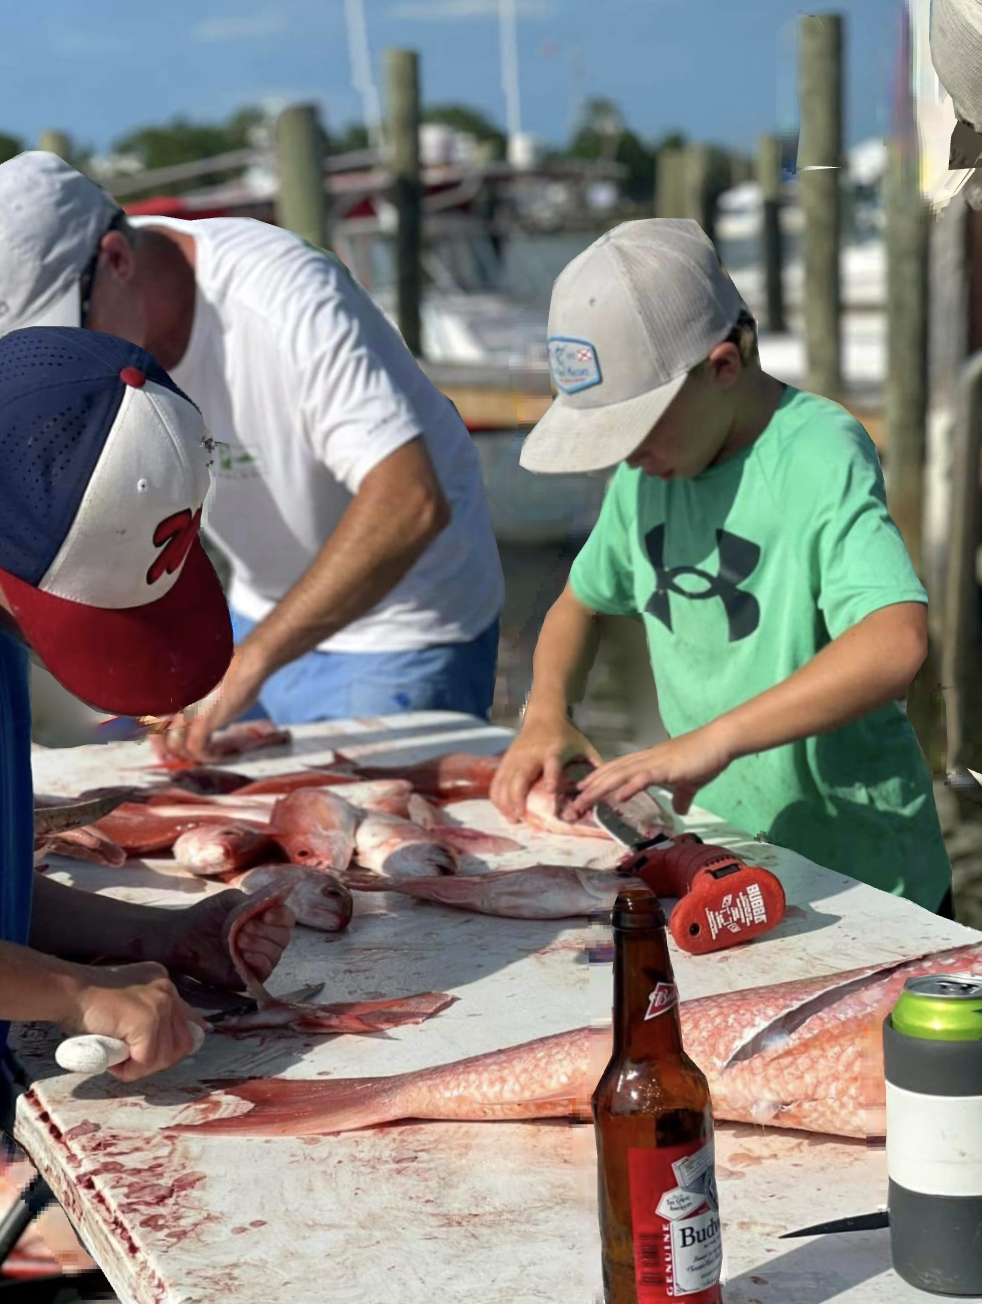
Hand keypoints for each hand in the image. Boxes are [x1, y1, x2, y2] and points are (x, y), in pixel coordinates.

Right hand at [60, 961, 208, 1083]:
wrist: (67, 991)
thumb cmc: (85, 1001)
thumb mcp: (124, 1003)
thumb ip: (145, 1014)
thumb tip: (167, 1042)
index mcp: (162, 983)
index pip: (187, 1019)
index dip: (181, 1042)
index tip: (171, 1056)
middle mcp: (167, 989)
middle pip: (183, 1041)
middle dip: (158, 1060)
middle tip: (131, 1062)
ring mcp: (159, 1004)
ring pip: (165, 1055)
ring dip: (141, 1067)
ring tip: (118, 1061)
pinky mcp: (147, 1020)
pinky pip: (146, 1060)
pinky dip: (130, 1070)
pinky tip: (114, 1064)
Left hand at [150, 648, 265, 764]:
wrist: (245, 666)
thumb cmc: (229, 669)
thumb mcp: (204, 684)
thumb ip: (195, 700)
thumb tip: (199, 712)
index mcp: (171, 694)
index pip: (152, 719)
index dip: (156, 737)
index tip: (163, 747)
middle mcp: (173, 704)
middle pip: (158, 735)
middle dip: (167, 751)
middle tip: (178, 758)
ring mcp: (187, 713)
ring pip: (175, 745)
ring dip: (188, 755)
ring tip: (199, 757)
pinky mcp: (203, 723)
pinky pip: (196, 747)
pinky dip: (205, 756)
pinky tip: (214, 756)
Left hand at [162, 888, 294, 991]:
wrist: (182, 936)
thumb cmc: (206, 916)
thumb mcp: (231, 901)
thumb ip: (254, 901)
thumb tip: (275, 902)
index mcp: (264, 921)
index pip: (286, 919)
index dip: (282, 916)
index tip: (267, 914)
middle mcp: (265, 941)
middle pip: (284, 937)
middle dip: (267, 931)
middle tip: (245, 927)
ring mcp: (257, 960)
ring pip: (276, 953)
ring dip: (260, 944)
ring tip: (239, 939)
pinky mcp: (247, 977)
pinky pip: (265, 971)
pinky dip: (258, 960)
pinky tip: (244, 954)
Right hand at [490, 710, 601, 822]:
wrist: (544, 714)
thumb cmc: (566, 734)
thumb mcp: (584, 746)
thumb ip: (596, 765)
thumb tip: (612, 786)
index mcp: (554, 750)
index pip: (552, 764)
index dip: (551, 776)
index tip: (551, 791)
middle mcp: (532, 754)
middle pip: (520, 776)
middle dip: (517, 798)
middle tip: (520, 818)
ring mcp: (516, 757)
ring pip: (505, 781)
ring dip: (505, 801)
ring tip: (511, 818)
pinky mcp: (506, 760)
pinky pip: (498, 780)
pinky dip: (497, 796)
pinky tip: (502, 809)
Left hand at [565, 724, 734, 818]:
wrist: (718, 742)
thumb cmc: (703, 759)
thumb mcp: (689, 783)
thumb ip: (681, 795)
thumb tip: (681, 810)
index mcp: (646, 762)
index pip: (615, 770)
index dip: (596, 779)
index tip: (580, 791)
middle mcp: (645, 760)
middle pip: (610, 773)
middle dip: (590, 789)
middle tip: (572, 804)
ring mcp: (654, 763)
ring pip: (620, 775)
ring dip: (601, 789)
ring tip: (584, 801)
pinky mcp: (666, 768)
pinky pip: (644, 778)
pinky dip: (630, 787)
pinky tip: (618, 797)